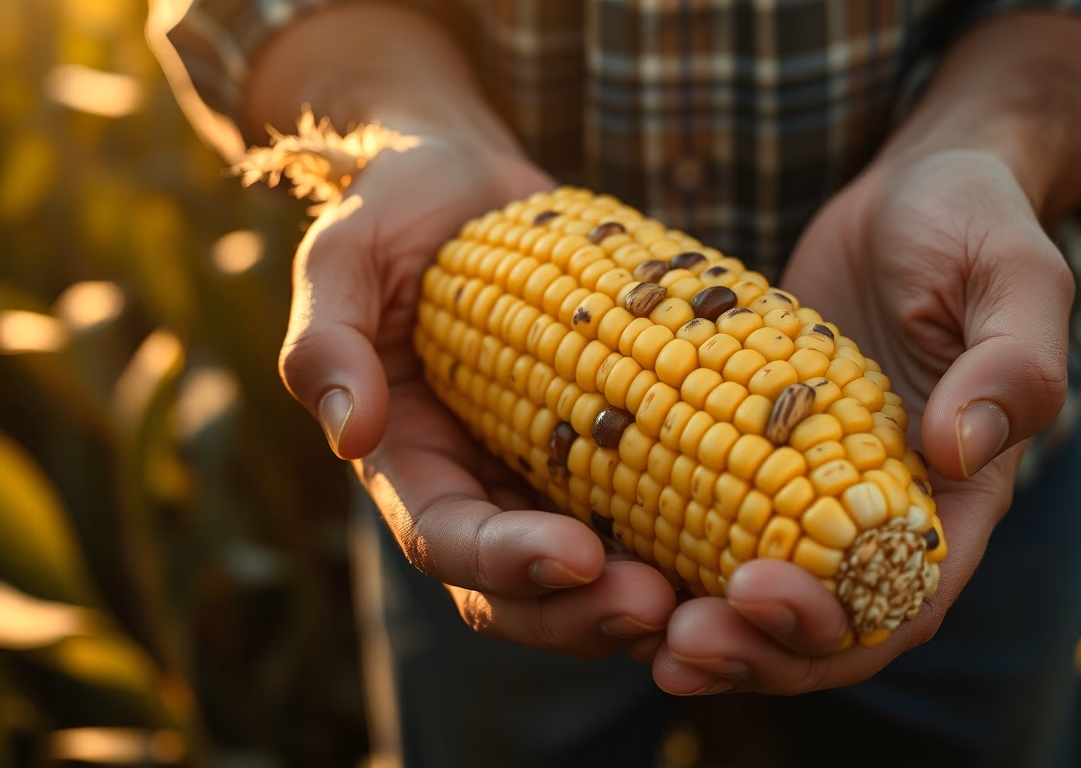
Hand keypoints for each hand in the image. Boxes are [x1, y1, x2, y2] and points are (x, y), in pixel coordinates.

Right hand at [279, 136, 676, 658]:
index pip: (448, 541)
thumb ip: (326, 338)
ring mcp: (551, 478)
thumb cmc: (399, 210)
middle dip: (585, 612)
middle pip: (525, 592)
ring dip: (647, 601)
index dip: (507, 562)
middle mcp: (481, 489)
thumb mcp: (344, 253)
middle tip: (659, 606)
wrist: (473, 186)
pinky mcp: (614, 450)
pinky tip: (753, 538)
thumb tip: (347, 434)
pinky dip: (694, 541)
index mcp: (410, 462)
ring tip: (711, 601)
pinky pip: (653, 514)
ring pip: (595, 575)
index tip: (576, 555)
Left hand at [648, 148, 1073, 694]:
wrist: (905, 189)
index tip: (754, 591)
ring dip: (699, 626)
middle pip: (820, 623)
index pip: (900, 599)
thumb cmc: (970, 220)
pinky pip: (705, 522)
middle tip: (674, 640)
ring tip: (628, 622)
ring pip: (754, 590)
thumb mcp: (1014, 274)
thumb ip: (1012, 363)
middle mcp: (877, 513)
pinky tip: (600, 554)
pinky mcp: (750, 450)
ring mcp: (807, 488)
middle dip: (750, 648)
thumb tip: (958, 451)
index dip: (831, 622)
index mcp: (953, 498)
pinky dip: (663, 553)